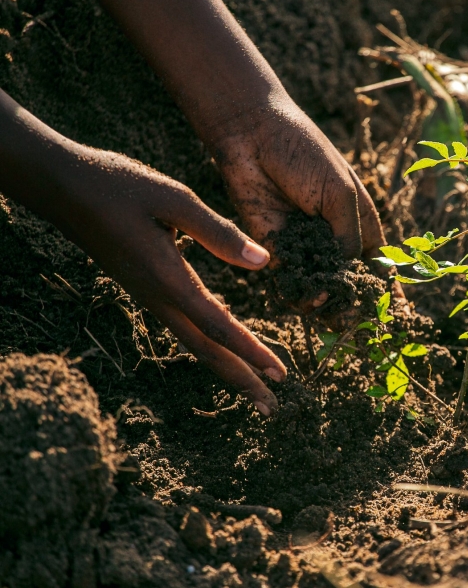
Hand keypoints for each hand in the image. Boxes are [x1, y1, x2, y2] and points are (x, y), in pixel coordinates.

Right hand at [47, 146, 286, 415]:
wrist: (62, 186)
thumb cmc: (117, 186)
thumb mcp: (174, 199)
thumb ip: (218, 232)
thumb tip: (264, 261)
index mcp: (169, 279)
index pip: (218, 327)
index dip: (251, 352)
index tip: (279, 375)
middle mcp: (158, 296)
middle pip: (205, 350)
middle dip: (241, 379)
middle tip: (271, 407)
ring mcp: (148, 295)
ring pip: (193, 341)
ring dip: (226, 365)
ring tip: (254, 386)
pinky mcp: (144, 287)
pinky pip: (182, 326)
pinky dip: (209, 343)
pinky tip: (223, 342)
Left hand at [208, 95, 390, 310]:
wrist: (253, 137)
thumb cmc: (306, 156)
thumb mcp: (340, 196)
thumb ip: (347, 239)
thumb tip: (345, 281)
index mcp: (360, 222)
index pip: (380, 263)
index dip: (389, 288)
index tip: (399, 313)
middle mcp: (335, 239)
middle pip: (351, 282)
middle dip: (358, 303)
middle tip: (362, 321)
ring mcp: (306, 247)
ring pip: (322, 288)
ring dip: (330, 305)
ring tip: (337, 317)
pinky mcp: (276, 250)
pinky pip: (290, 282)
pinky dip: (300, 295)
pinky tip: (310, 299)